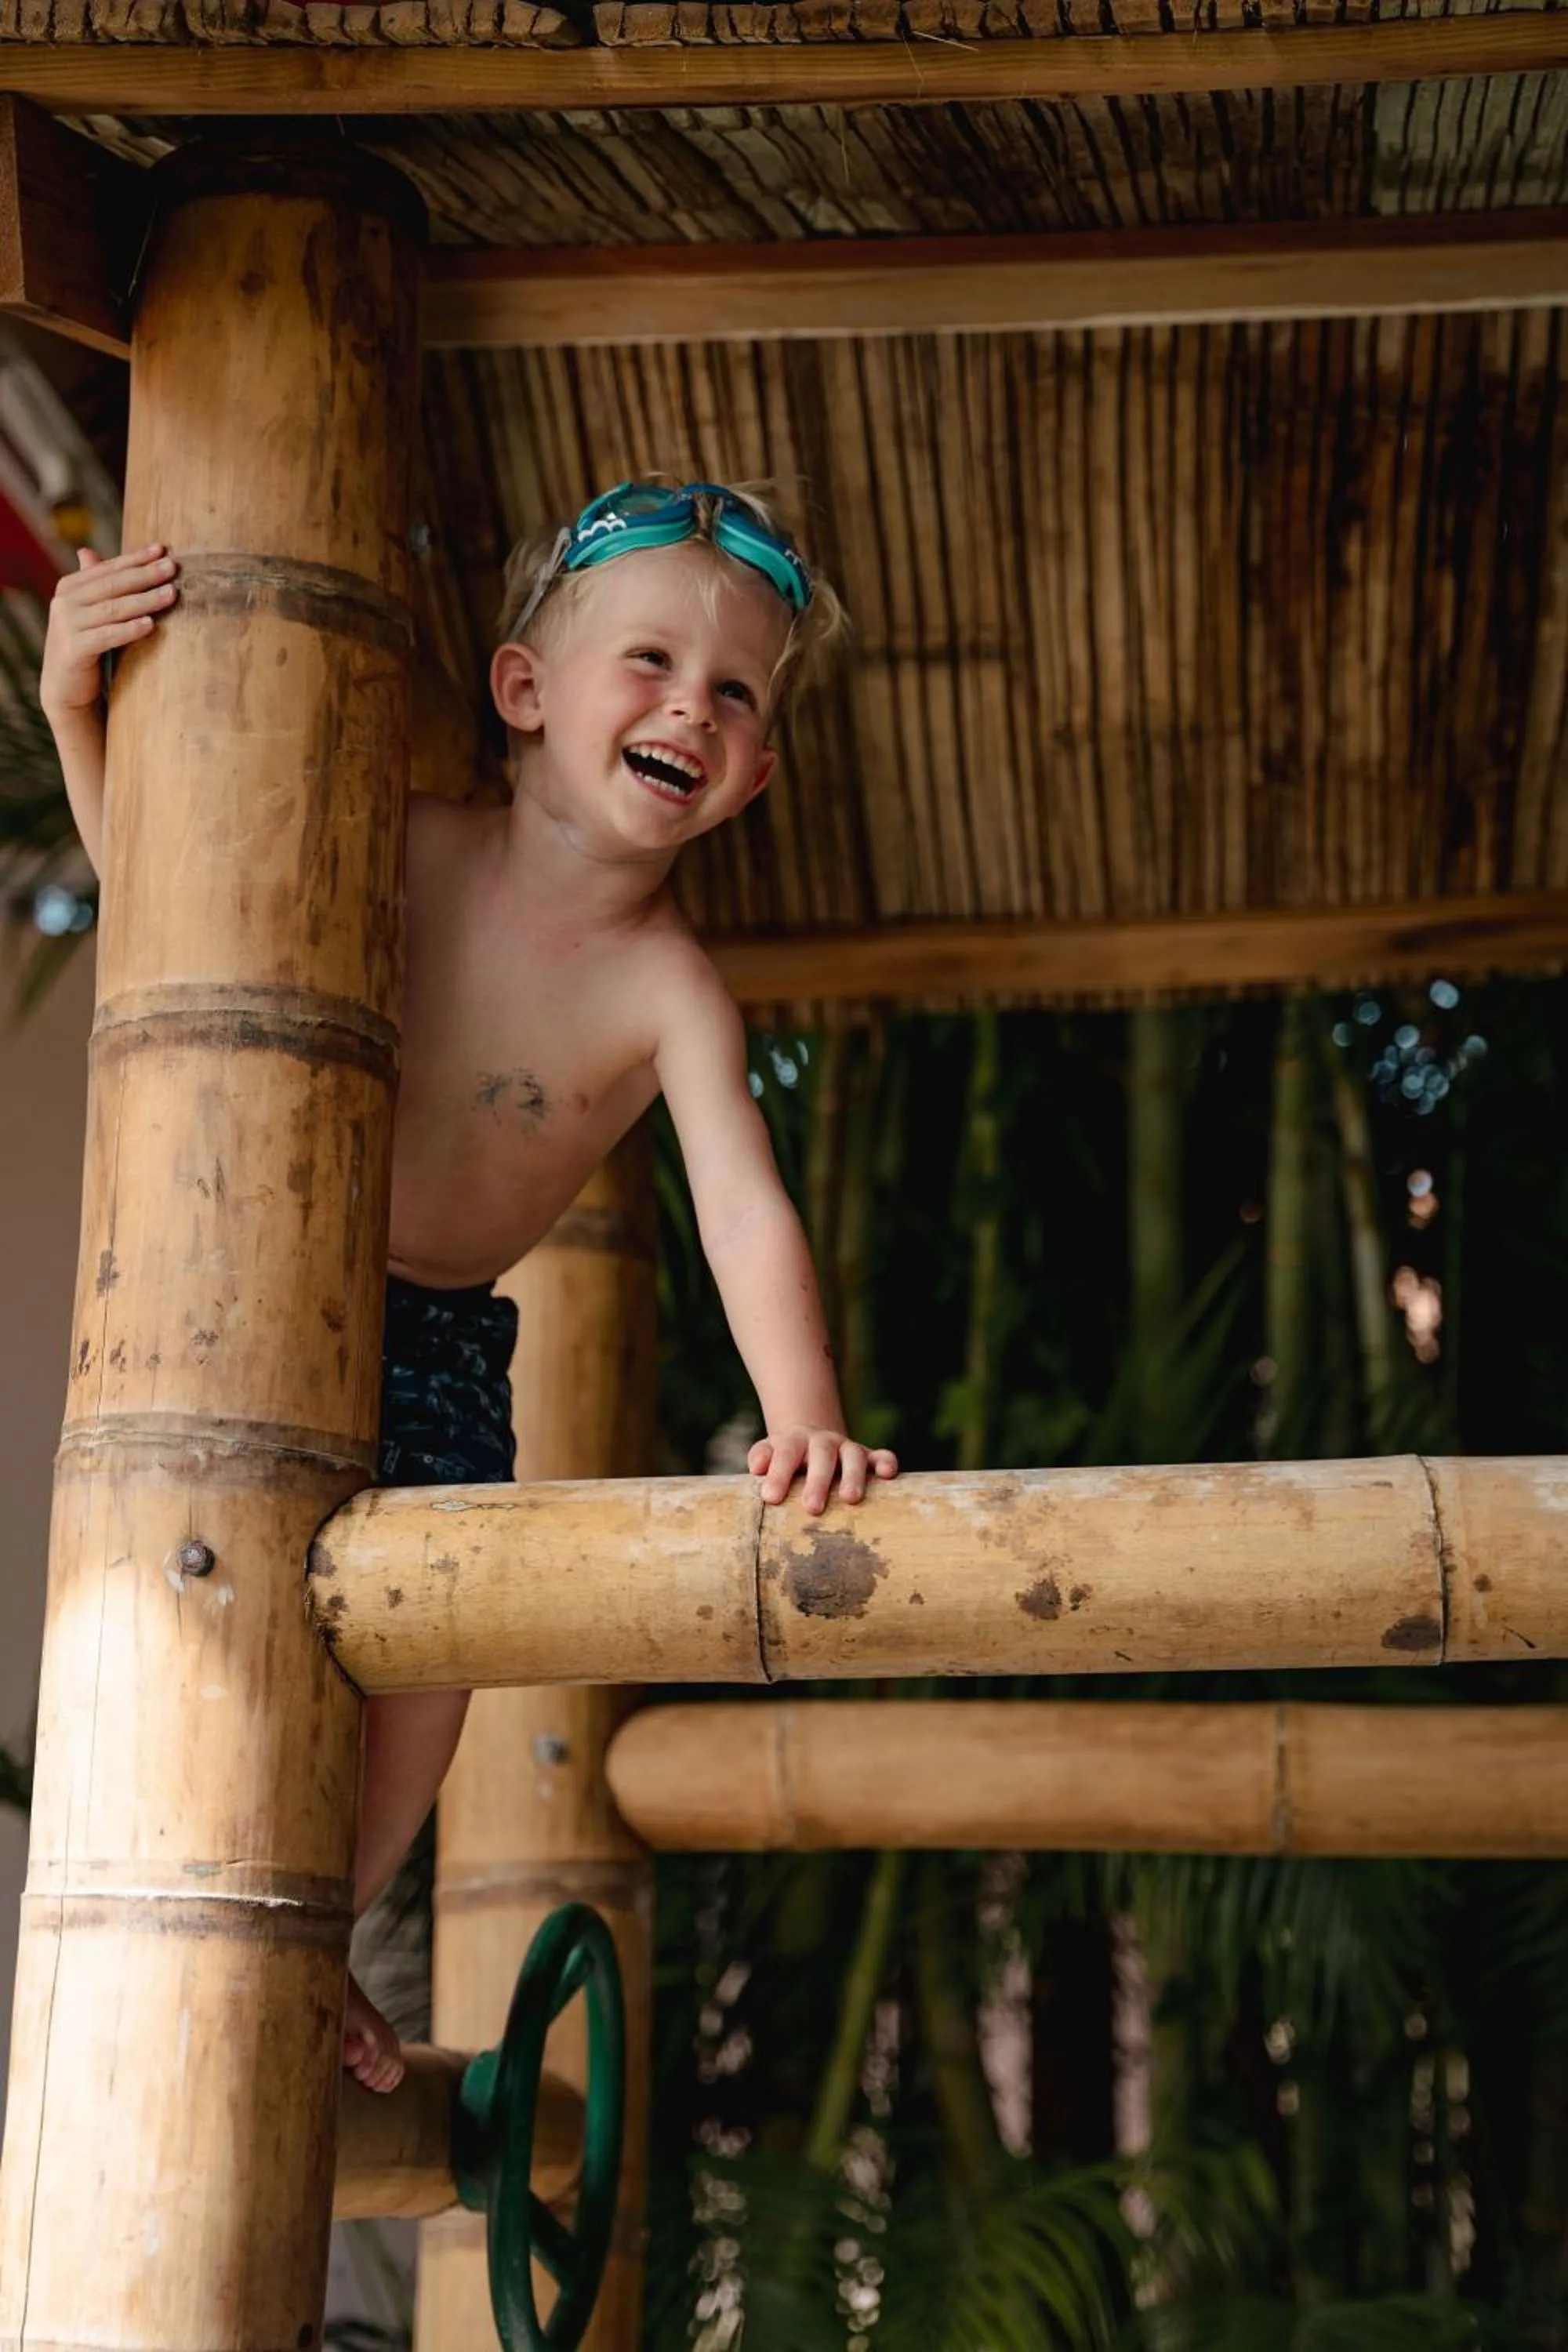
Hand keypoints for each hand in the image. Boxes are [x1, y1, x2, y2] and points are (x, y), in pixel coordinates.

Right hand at [40, 545, 177, 719]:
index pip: (108, 568)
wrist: (65, 688)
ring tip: (171, 594)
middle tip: (172, 568)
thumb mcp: (88, 612)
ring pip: (113, 609)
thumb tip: (86, 550)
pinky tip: (150, 625)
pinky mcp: (73, 650)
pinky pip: (107, 636)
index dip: (135, 558)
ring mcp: (66, 626)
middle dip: (145, 575)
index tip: (162, 550)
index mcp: (69, 587)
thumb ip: (92, 584)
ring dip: (144, 601)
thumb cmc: (85, 646)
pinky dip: (129, 630)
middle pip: (112, 585)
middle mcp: (64, 602)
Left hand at [748, 1427, 899, 1514]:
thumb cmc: (785, 1458)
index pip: (785, 1454)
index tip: (770, 1497)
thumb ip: (761, 1457)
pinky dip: (886, 1462)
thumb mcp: (769, 1453)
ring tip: (850, 1499)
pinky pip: (880, 1455)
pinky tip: (888, 1474)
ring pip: (853, 1455)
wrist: (809, 1438)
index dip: (778, 1474)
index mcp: (794, 1442)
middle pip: (822, 1455)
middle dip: (818, 1482)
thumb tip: (757, 1468)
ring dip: (853, 1475)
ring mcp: (846, 1448)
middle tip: (812, 1508)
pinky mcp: (867, 1456)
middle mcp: (822, 1442)